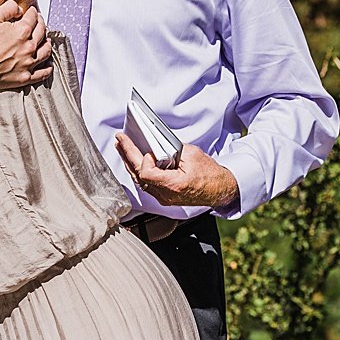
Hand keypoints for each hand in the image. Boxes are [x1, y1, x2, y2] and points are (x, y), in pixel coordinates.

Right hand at [0, 0, 52, 88]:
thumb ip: (8, 8)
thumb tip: (18, 9)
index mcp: (23, 31)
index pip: (33, 18)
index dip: (33, 12)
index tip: (32, 11)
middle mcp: (29, 47)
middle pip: (42, 32)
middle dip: (42, 24)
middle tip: (39, 22)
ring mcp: (28, 63)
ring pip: (46, 51)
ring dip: (47, 43)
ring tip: (46, 40)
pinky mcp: (24, 77)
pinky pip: (42, 73)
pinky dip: (47, 68)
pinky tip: (48, 65)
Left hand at [114, 136, 240, 208]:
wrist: (220, 189)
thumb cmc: (210, 174)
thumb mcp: (192, 155)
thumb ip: (171, 150)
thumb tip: (157, 143)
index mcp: (174, 185)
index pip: (146, 174)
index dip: (145, 160)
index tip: (150, 151)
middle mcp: (166, 195)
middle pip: (138, 176)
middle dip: (127, 156)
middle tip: (120, 141)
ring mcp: (163, 198)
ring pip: (139, 181)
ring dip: (130, 163)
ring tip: (122, 148)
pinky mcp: (164, 196)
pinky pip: (145, 184)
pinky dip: (138, 170)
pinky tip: (134, 161)